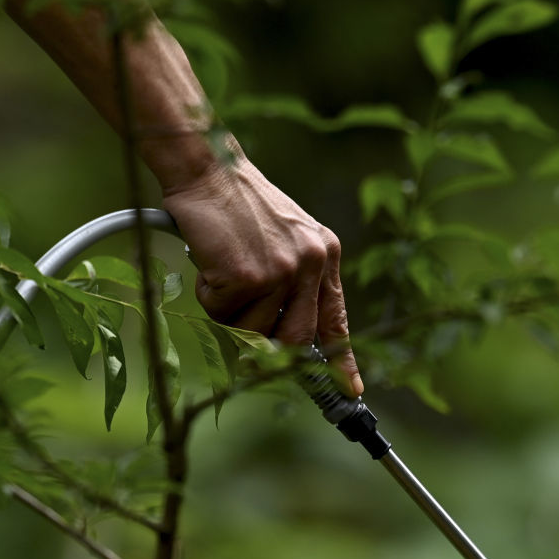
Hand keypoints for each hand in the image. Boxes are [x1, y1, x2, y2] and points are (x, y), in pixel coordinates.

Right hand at [162, 157, 362, 397]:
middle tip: (243, 329)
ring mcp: (280, 271)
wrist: (208, 169)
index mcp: (324, 252)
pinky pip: (221, 313)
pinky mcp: (247, 276)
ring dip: (228, 309)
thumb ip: (294, 279)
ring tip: (223, 266)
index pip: (337, 317)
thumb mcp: (285, 235)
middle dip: (265, 343)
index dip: (342, 358)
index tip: (351, 389)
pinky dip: (208, 293)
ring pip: (252, 330)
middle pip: (294, 339)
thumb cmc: (238, 203)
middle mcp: (310, 262)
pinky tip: (210, 259)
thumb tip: (287, 335)